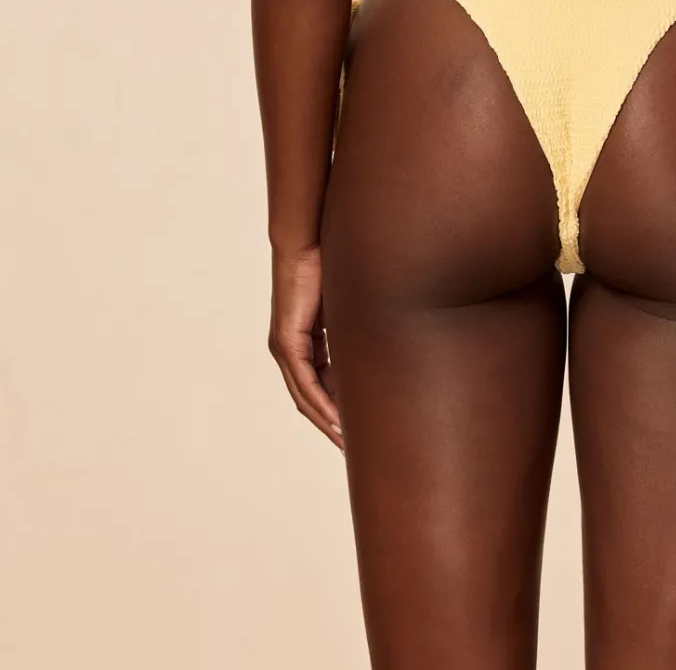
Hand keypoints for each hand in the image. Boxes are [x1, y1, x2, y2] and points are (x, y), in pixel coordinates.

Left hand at [268, 244, 343, 448]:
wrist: (307, 241)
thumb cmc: (328, 265)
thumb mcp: (345, 307)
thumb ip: (352, 329)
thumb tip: (377, 344)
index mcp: (303, 341)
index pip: (318, 384)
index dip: (335, 407)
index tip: (354, 426)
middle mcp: (288, 349)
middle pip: (308, 397)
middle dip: (329, 423)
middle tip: (350, 448)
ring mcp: (284, 347)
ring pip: (305, 395)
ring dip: (325, 420)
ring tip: (345, 443)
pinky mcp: (287, 341)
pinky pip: (303, 382)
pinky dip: (320, 402)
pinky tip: (336, 419)